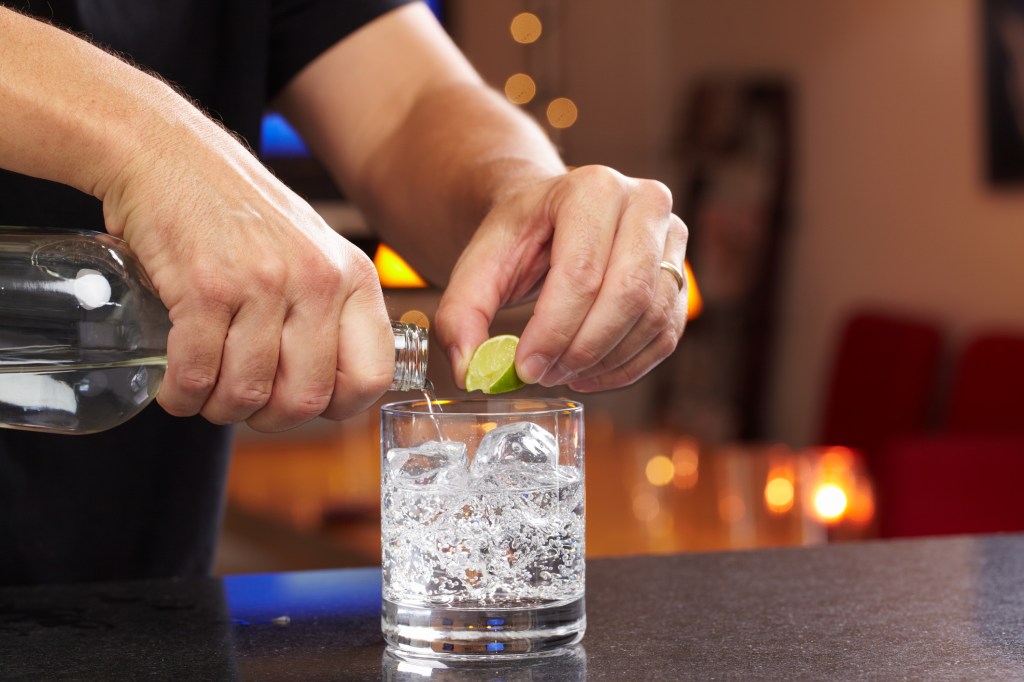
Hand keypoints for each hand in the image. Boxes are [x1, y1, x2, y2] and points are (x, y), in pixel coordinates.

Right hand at [102, 112, 393, 430]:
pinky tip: (176, 386)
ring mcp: (264, 283)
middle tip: (242, 402)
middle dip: (268, 419)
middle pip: (306, 399)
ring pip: (248, 394)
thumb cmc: (240, 213)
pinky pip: (198, 374)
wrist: (169, 153)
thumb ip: (329, 312)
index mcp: (354, 278)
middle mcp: (318, 280)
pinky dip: (181, 395)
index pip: (371, 376)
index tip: (303, 403)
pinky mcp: (206, 287)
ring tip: (204, 392)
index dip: (336, 408)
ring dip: (218, 409)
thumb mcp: (313, 252)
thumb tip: (328, 395)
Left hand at [435, 165, 688, 391]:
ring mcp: (672, 237)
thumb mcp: (479, 265)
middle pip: (628, 294)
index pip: (581, 272)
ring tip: (562, 372)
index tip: (524, 367)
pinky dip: (628, 366)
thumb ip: (461, 315)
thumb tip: (471, 372)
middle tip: (544, 375)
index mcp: (591, 188)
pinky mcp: (682, 274)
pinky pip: (666, 334)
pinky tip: (589, 374)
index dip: (554, 330)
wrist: (553, 216)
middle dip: (583, 349)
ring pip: (652, 318)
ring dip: (605, 361)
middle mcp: (644, 203)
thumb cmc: (521, 236)